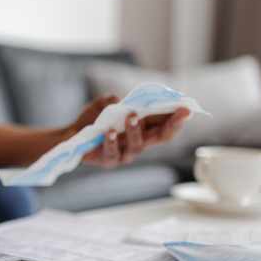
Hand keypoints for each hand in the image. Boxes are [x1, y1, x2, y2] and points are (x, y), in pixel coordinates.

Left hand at [68, 95, 190, 167]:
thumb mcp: (106, 105)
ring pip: (137, 145)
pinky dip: (111, 142)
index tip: (188, 108)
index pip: (166, 125)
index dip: (178, 118)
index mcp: (144, 129)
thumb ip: (115, 101)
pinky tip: (109, 132)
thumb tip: (121, 100)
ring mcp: (124, 153)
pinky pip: (112, 153)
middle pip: (161, 137)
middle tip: (180, 113)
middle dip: (172, 125)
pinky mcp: (108, 160)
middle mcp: (139, 142)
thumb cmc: (94, 120)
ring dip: (136, 130)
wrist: (72, 134)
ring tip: (131, 116)